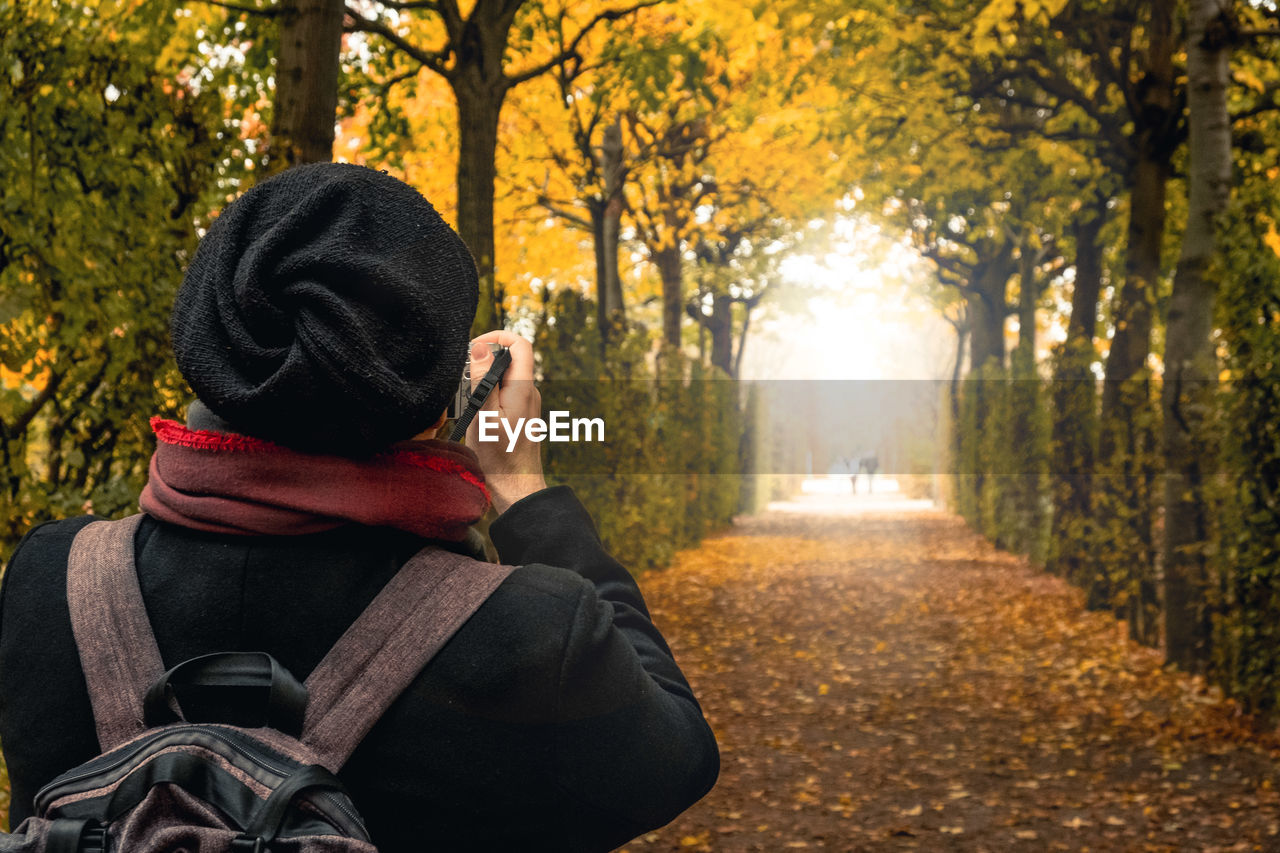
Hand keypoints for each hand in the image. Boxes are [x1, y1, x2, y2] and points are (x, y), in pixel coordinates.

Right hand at [467, 330, 546, 514]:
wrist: (515, 486)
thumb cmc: (499, 457)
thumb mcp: (484, 415)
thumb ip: (483, 380)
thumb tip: (480, 348)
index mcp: (523, 388)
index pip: (521, 343)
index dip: (498, 336)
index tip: (474, 346)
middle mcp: (528, 391)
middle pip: (508, 359)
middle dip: (483, 362)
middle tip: (463, 380)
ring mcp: (525, 402)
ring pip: (502, 377)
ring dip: (481, 382)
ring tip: (467, 403)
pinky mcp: (519, 413)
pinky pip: (502, 393)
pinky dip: (485, 396)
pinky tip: (474, 414)